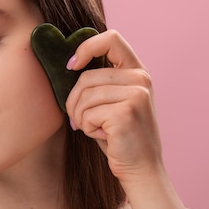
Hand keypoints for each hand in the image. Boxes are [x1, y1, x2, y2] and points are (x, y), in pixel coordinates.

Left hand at [65, 29, 163, 182]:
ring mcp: (136, 94)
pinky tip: (105, 136)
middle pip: (87, 76)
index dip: (86, 48)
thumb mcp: (113, 101)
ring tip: (96, 129)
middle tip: (81, 120)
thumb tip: (68, 64)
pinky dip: (88, 129)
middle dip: (74, 101)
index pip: (111, 38)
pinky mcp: (126, 113)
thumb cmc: (119, 136)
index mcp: (137, 71)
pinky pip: (87, 115)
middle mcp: (140, 79)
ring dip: (80, 117)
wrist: (141, 169)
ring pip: (84, 96)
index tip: (71, 66)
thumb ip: (100, 81)